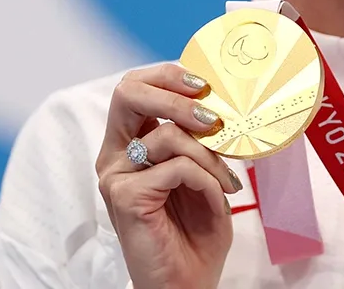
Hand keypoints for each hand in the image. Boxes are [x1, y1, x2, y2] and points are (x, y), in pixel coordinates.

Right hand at [96, 64, 242, 288]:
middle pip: (128, 93)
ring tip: (228, 181)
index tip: (205, 84)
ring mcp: (115, 177)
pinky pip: (177, 168)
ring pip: (166, 134)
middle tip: (213, 115)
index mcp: (128, 145)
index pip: (135, 88)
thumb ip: (200, 140)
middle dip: (175, 93)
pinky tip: (217, 199)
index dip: (168, 76)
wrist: (187, 284)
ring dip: (210, 155)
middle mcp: (114, 156)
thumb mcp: (203, 174)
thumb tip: (219, 102)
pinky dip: (206, 179)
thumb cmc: (196, 233)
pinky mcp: (124, 197)